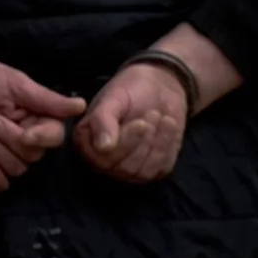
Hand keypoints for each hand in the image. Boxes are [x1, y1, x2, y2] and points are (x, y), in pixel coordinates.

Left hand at [0, 58, 85, 193]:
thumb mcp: (16, 83)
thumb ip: (47, 100)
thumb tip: (81, 105)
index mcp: (38, 117)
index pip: (55, 136)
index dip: (42, 138)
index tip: (27, 132)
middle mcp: (26, 138)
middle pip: (34, 155)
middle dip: (11, 139)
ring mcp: (6, 154)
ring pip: (17, 169)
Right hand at [74, 63, 187, 183]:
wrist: (159, 87)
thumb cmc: (131, 89)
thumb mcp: (114, 97)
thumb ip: (102, 119)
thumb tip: (103, 146)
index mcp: (88, 143)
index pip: (104, 157)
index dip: (126, 142)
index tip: (141, 122)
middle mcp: (105, 162)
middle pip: (125, 167)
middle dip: (144, 140)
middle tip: (154, 113)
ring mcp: (129, 169)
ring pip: (144, 171)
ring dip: (158, 143)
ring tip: (162, 117)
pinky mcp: (152, 170)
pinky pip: (162, 168)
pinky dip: (168, 146)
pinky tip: (168, 127)